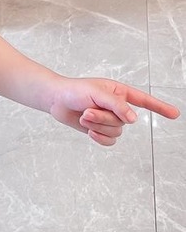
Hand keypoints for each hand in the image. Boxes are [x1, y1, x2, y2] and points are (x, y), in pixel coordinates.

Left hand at [49, 77, 179, 145]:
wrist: (57, 100)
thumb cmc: (75, 90)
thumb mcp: (97, 93)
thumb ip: (117, 105)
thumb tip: (134, 119)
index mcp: (120, 92)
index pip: (145, 101)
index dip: (160, 107)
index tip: (175, 114)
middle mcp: (118, 107)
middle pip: (123, 121)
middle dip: (103, 118)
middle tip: (86, 110)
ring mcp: (110, 119)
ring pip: (116, 131)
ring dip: (97, 126)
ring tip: (83, 115)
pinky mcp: (100, 130)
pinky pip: (109, 141)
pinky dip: (98, 137)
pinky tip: (88, 130)